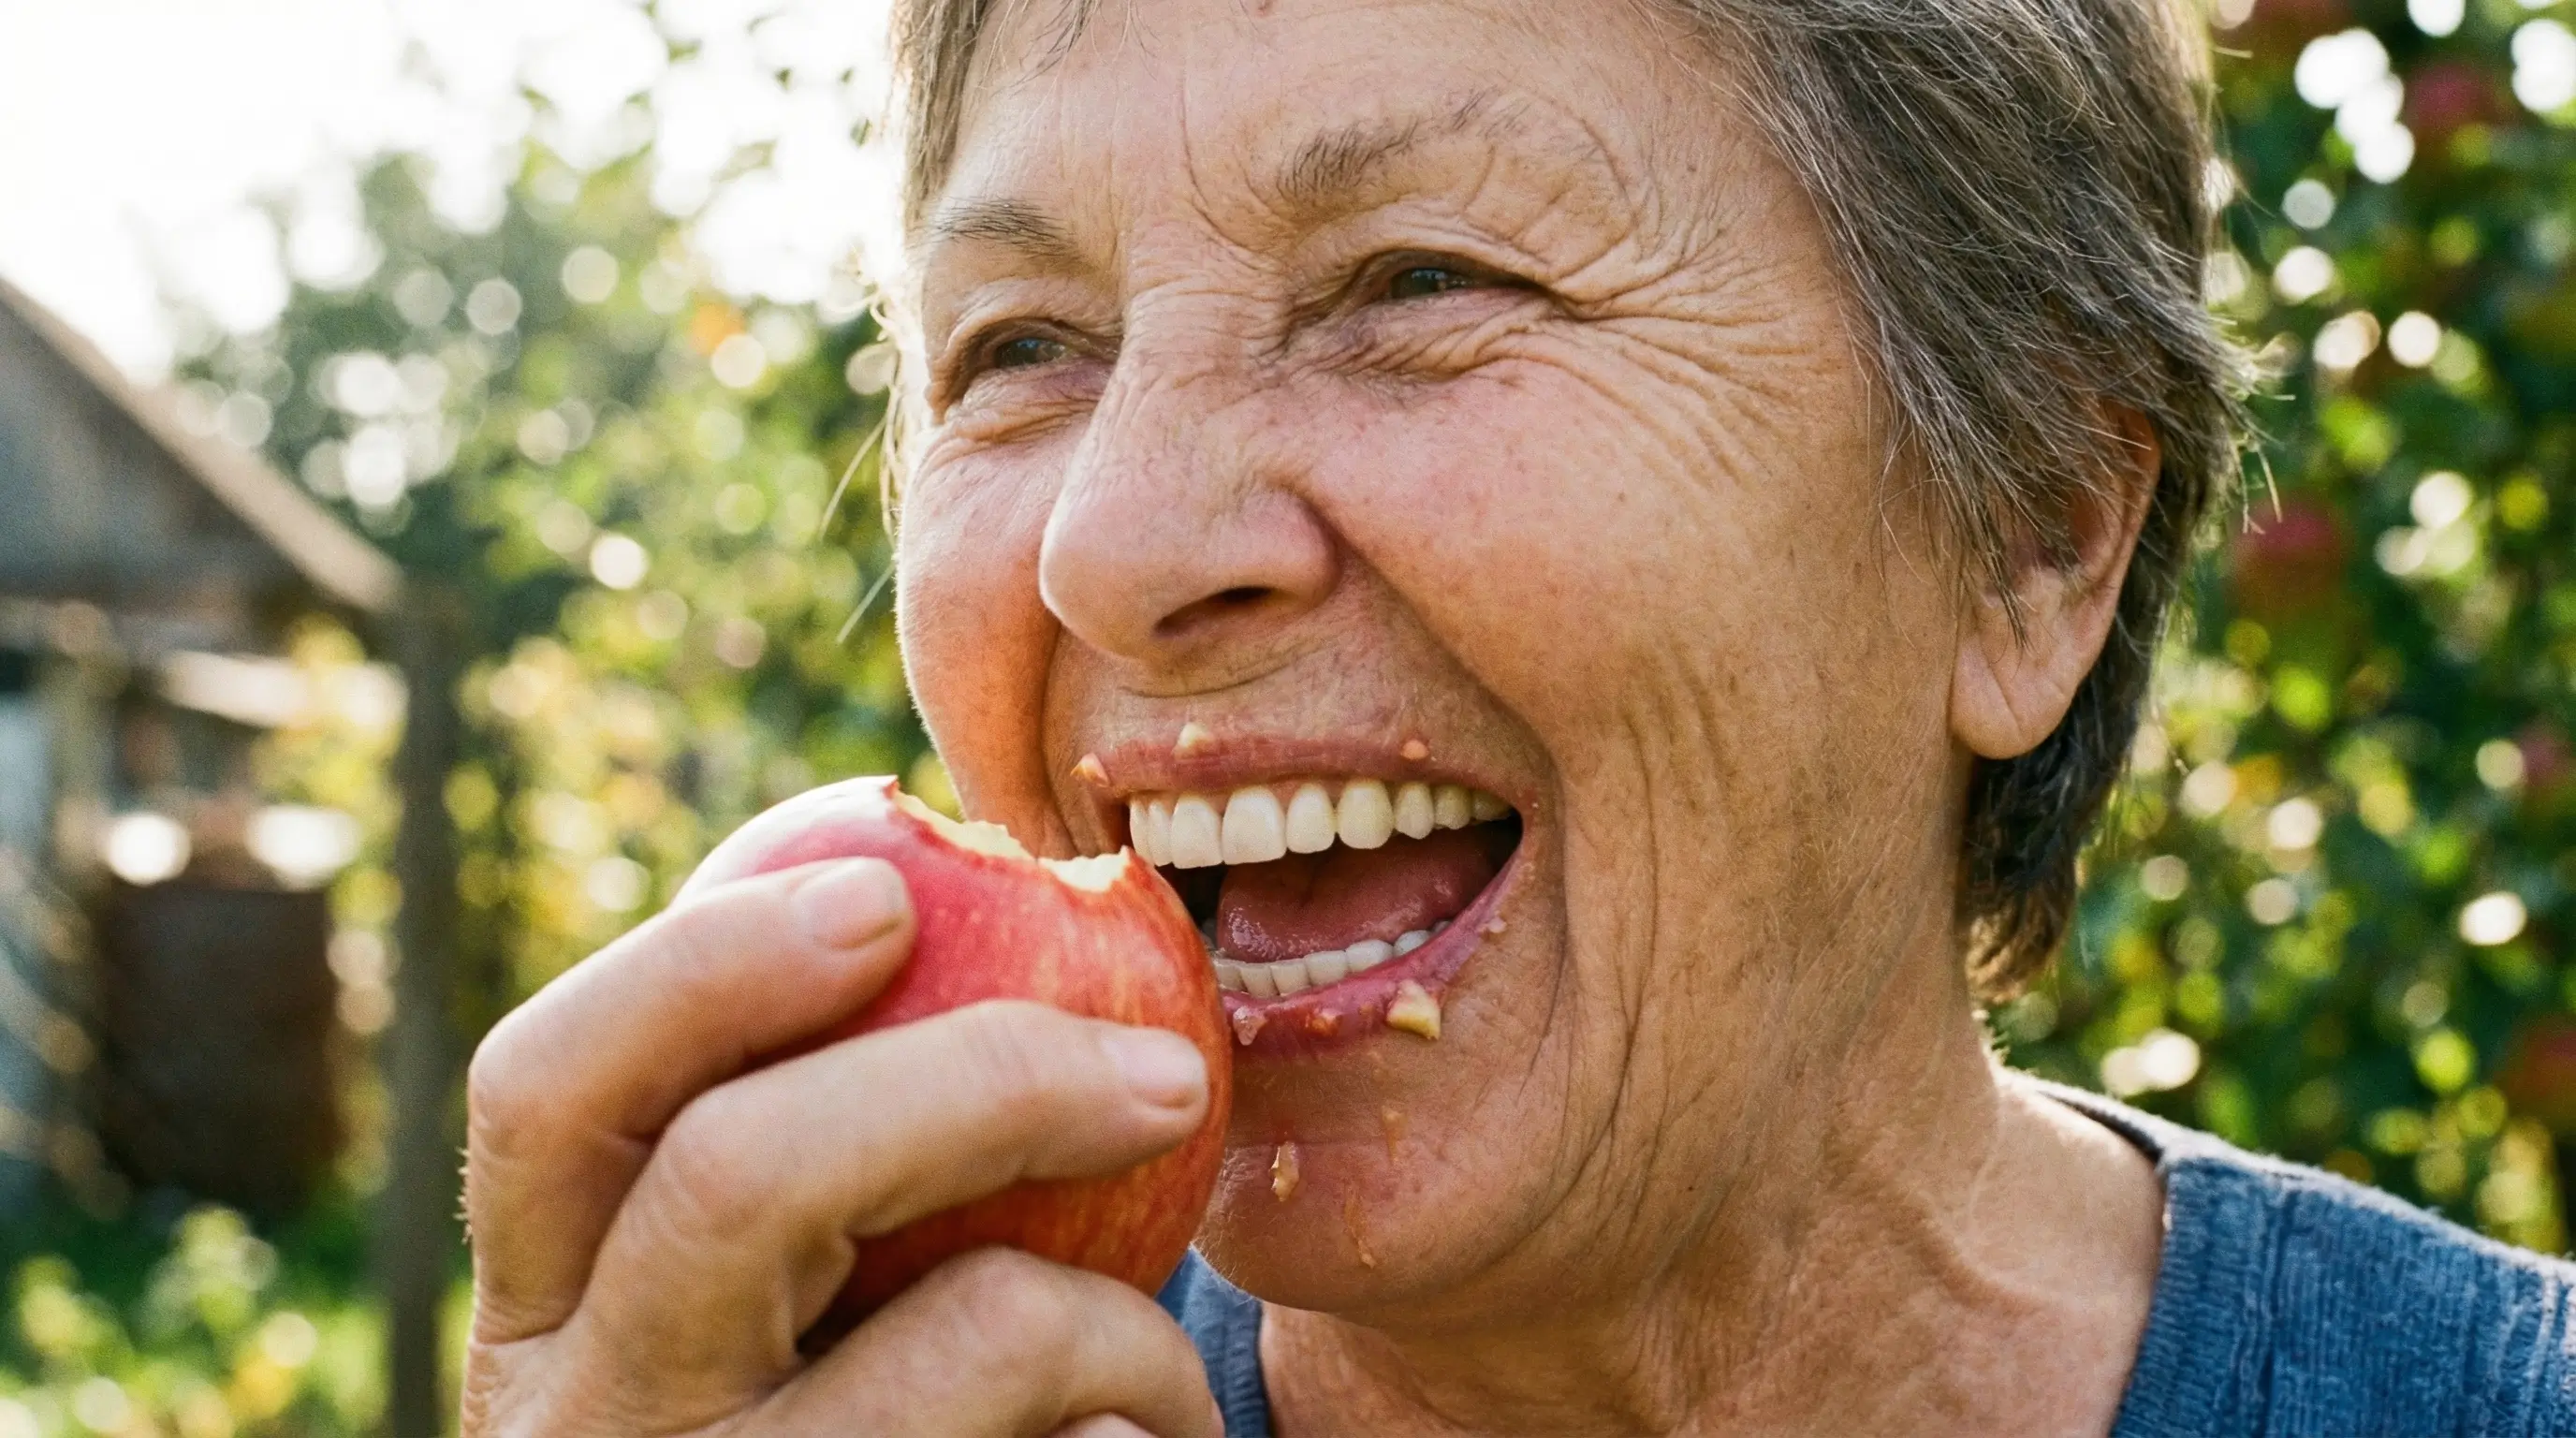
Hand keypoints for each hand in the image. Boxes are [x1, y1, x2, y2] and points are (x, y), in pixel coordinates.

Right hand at [458, 856, 1223, 1437]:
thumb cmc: (828, 1425)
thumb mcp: (751, 1305)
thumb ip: (800, 1136)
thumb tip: (939, 881)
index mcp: (541, 1307)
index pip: (547, 1089)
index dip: (709, 960)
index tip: (891, 881)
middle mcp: (580, 1427)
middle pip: (741, 1177)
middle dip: (983, 1077)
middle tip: (1166, 1065)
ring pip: (956, 1343)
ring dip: (1116, 1320)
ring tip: (1172, 1364)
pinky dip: (1137, 1430)